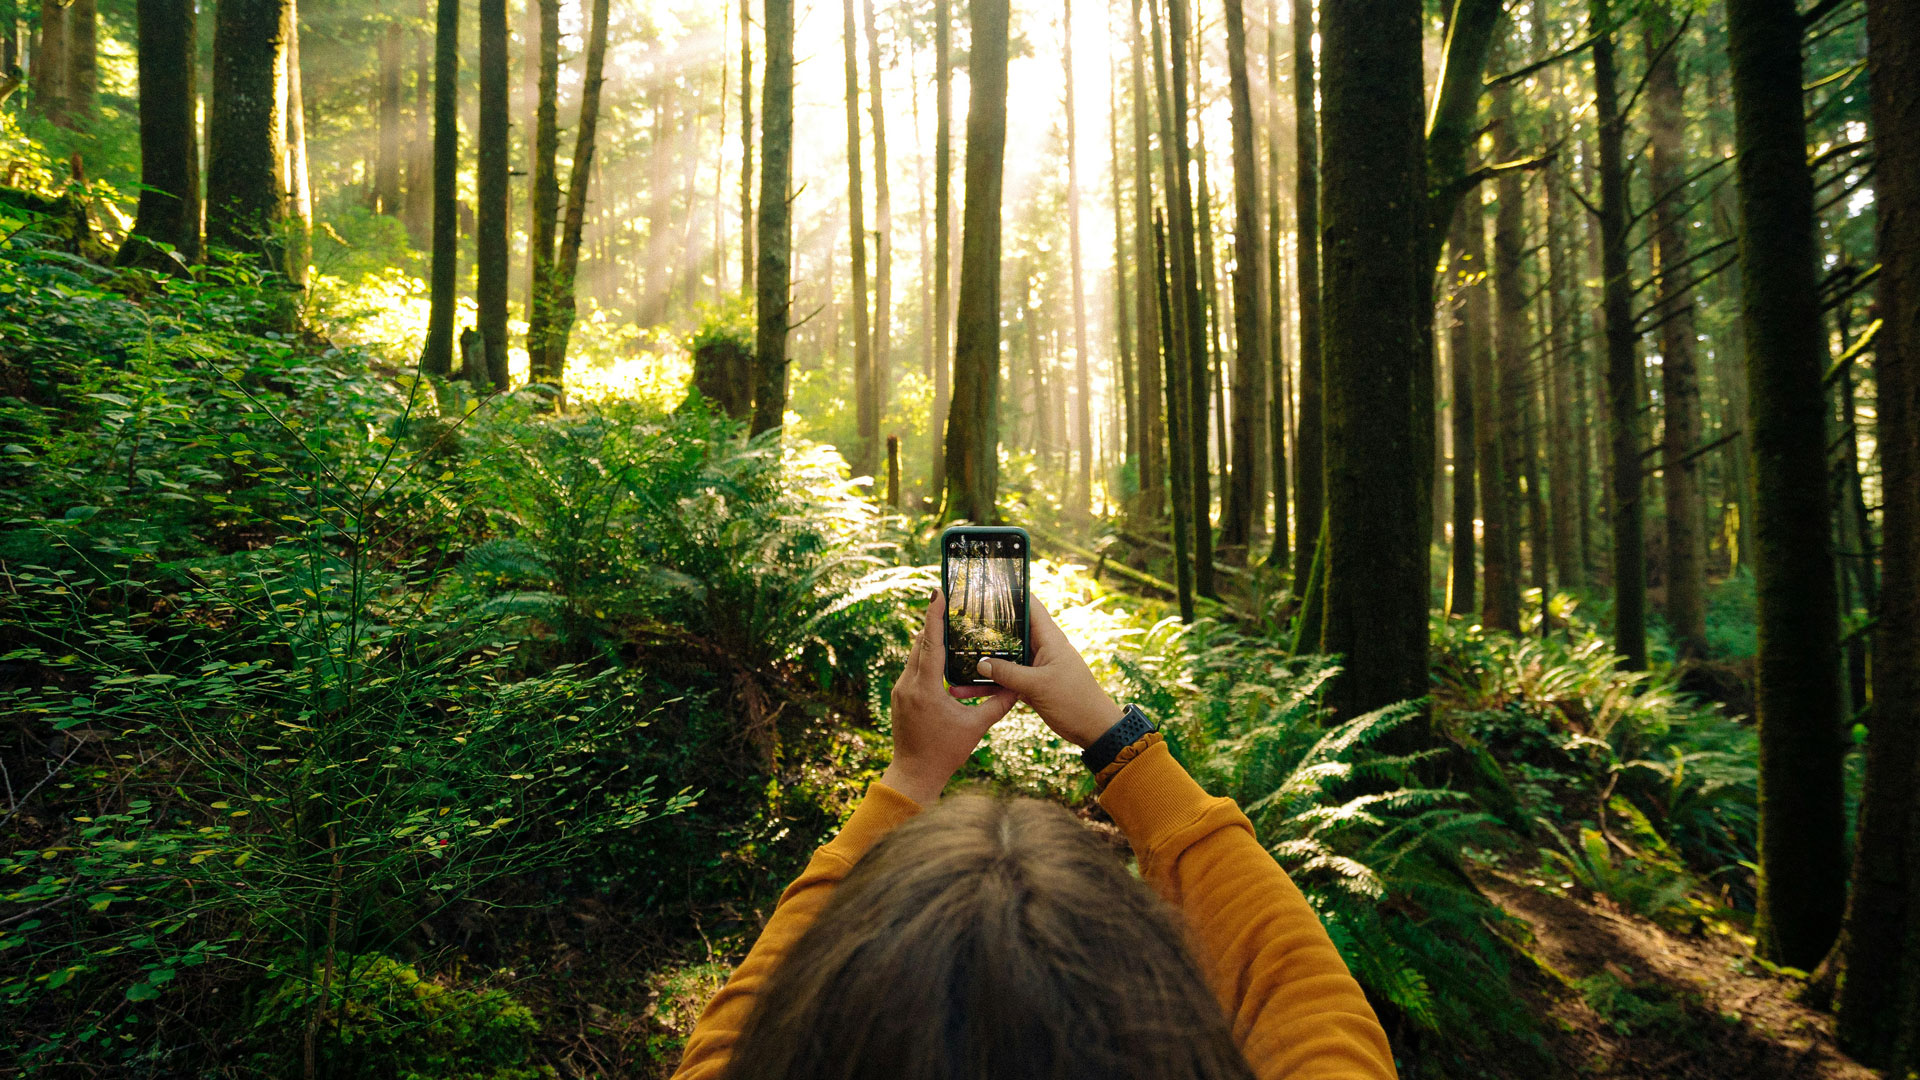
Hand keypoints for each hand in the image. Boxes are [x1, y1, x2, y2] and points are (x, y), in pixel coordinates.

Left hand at [881, 589, 1017, 804]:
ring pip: (914, 654)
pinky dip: (926, 657)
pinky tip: (941, 655)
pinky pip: (913, 668)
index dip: (934, 615)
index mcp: (925, 688)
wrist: (914, 775)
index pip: (930, 643)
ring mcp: (900, 690)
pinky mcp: (900, 696)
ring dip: (930, 639)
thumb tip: (1018, 687)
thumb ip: (998, 705)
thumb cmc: (944, 753)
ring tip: (949, 624)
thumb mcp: (975, 728)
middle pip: (919, 643)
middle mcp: (908, 684)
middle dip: (934, 622)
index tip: (937, 592)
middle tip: (951, 602)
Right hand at [953, 598, 1120, 748]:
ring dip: (983, 661)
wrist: (1092, 728)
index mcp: (1049, 638)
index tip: (986, 586)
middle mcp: (1041, 647)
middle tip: (959, 622)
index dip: (1011, 593)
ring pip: (1004, 657)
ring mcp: (1034, 666)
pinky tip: (966, 688)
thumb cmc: (1074, 700)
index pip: (1030, 606)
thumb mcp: (1038, 685)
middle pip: (1010, 631)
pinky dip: (988, 683)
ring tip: (955, 658)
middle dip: (987, 628)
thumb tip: (980, 663)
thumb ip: (1009, 673)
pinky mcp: (1030, 684)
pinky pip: (1004, 679)